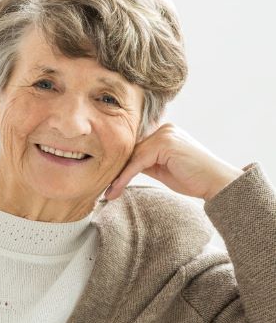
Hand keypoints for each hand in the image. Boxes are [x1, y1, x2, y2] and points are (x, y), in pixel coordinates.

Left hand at [104, 123, 243, 201]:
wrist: (217, 183)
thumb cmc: (193, 179)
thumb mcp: (163, 169)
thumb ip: (145, 163)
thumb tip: (123, 167)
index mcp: (164, 132)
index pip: (136, 148)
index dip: (121, 166)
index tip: (109, 182)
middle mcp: (164, 129)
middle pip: (132, 151)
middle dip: (117, 172)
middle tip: (105, 190)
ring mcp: (165, 134)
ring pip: (132, 157)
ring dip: (118, 177)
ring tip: (109, 193)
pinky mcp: (165, 144)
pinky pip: (138, 162)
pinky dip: (126, 177)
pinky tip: (116, 189)